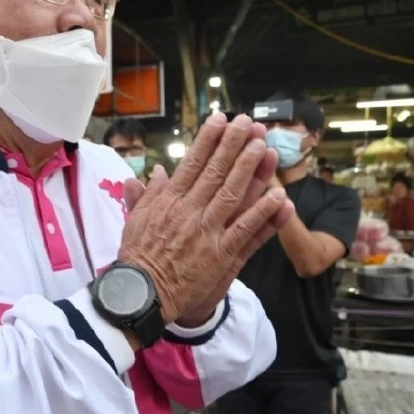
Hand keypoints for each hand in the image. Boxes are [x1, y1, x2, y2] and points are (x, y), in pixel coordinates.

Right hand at [117, 112, 294, 324]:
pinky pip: (247, 231)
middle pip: (216, 172)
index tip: (220, 119)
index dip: (208, 140)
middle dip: (233, 145)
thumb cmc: (138, 257)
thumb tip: (156, 172)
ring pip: (233, 195)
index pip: (192, 163)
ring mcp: (206, 233)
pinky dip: (263, 214)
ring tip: (265, 148)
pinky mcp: (221, 255)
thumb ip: (146, 195)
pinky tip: (279, 196)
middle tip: (249, 124)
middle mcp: (189, 212)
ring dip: (251, 171)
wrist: (141, 294)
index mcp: (169, 201)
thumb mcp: (134, 220)